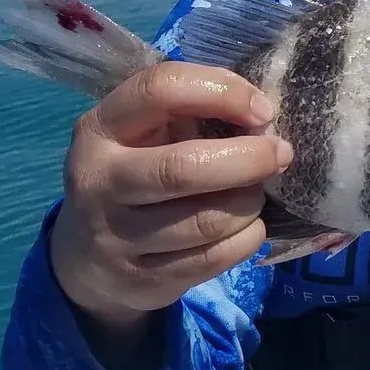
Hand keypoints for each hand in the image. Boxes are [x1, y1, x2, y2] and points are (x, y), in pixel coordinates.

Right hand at [49, 62, 287, 360]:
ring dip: (250, 203)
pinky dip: (248, 237)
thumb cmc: (139, 170)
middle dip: (250, 159)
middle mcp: (99, 181)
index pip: (160, 89)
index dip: (224, 93)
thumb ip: (198, 111)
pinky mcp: (140, 279)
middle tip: (280, 155)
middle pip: (184, 168)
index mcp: (101, 128)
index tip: (263, 111)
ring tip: (256, 193)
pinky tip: (247, 226)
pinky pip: (216, 258)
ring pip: (208, 220)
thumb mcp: (150, 132)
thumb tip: (264, 114)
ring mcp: (114, 236)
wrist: (88, 258)